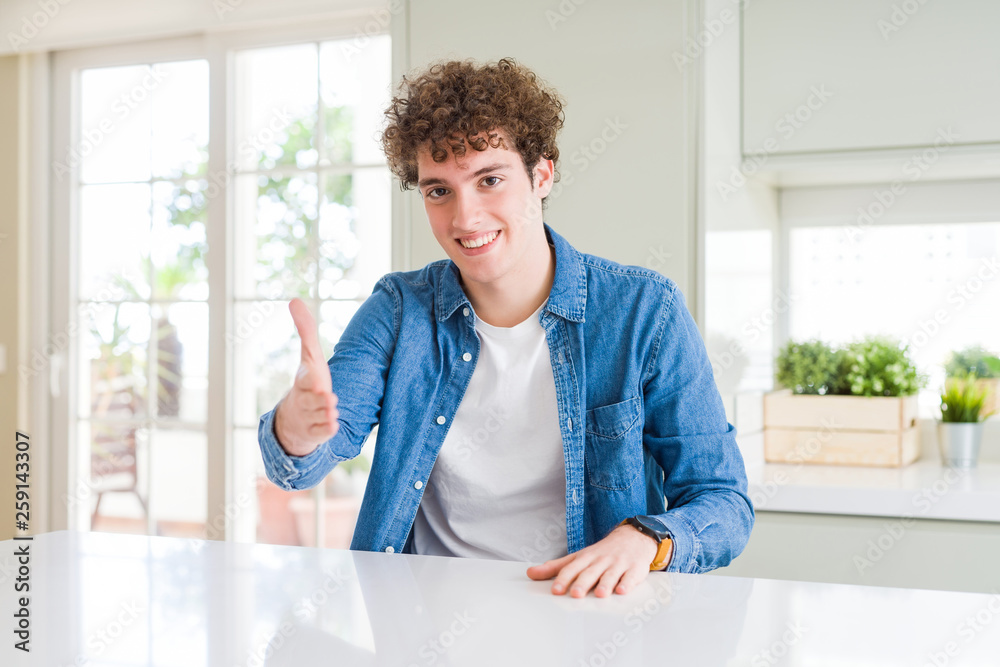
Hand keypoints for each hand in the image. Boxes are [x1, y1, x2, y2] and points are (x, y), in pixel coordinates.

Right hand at [274, 298, 339, 456]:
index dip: (310, 378)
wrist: (296, 418)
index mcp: (303, 379)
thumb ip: (306, 330)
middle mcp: (304, 399)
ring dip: (326, 413)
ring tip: (333, 410)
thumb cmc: (309, 380)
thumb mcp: (310, 355)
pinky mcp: (316, 432)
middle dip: (319, 398)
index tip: (317, 377)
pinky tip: (333, 426)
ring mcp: (309, 417)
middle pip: (312, 399)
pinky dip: (327, 430)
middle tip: (328, 397)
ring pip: (318, 415)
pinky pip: (322, 432)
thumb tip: (294, 300)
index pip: (305, 378)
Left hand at [526, 524, 665, 597]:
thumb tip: (530, 573)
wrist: (632, 537)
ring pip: (611, 575)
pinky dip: (627, 583)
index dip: (563, 579)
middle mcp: (601, 560)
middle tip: (575, 594)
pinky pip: (631, 577)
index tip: (555, 590)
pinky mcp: (634, 569)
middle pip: (590, 572)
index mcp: (586, 558)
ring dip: (605, 584)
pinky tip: (622, 590)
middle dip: (583, 582)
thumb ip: (555, 567)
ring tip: (600, 594)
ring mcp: (618, 564)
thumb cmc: (601, 552)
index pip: (572, 568)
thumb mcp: (578, 557)